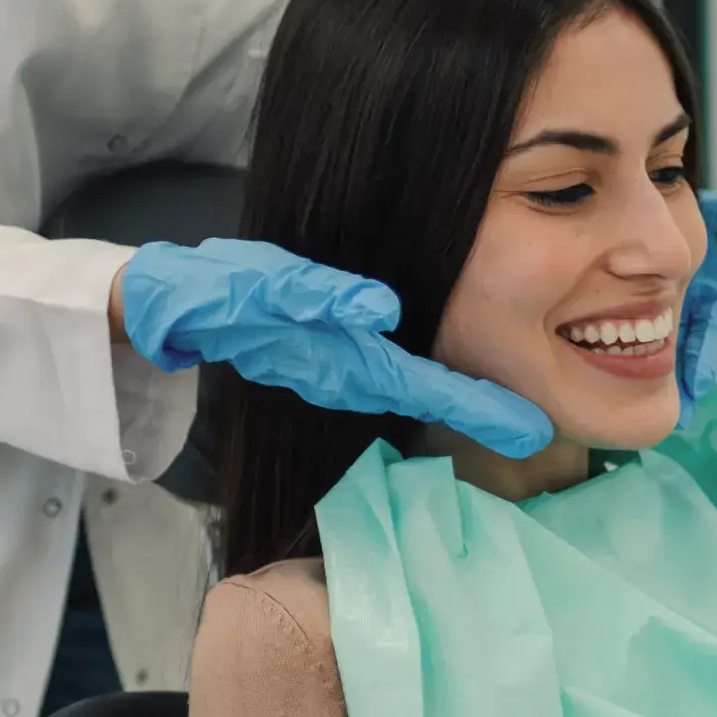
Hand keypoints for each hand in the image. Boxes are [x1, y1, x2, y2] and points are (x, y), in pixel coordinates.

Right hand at [118, 240, 553, 457]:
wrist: (176, 305)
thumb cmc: (221, 290)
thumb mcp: (262, 283)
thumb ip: (320, 295)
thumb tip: (382, 308)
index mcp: (347, 361)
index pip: (430, 387)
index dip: (482, 409)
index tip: (533, 433)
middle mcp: (354, 371)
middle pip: (434, 395)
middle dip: (486, 413)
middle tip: (540, 432)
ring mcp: (344, 367)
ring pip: (416, 387)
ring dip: (462, 402)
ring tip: (511, 414)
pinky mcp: (334, 355)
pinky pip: (391, 373)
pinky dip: (428, 384)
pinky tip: (455, 385)